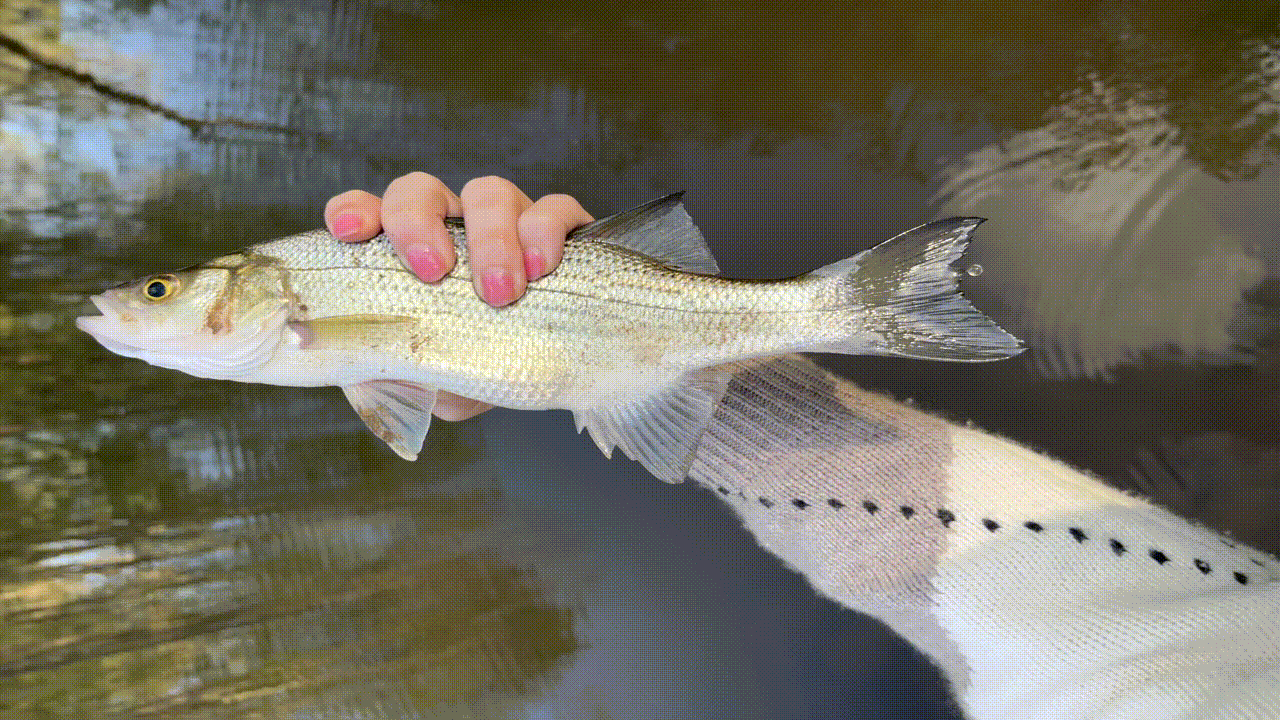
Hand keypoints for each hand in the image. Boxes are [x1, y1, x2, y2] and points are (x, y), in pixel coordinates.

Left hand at [323, 173, 592, 420]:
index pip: (371, 215)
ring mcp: (508, 222)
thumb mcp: (443, 383)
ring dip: (491, 237)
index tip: (350, 231)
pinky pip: (554, 207)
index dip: (355, 211)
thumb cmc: (489, 366)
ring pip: (488, 193)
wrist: (561, 373)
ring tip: (501, 291)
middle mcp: (454, 229)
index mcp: (413, 257)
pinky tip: (542, 267)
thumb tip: (372, 377)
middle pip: (421, 191)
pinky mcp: (563, 229)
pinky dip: (544, 229)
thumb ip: (410, 378)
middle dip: (418, 222)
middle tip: (433, 271)